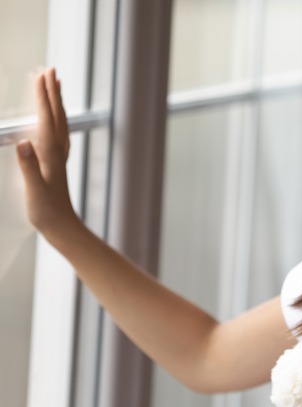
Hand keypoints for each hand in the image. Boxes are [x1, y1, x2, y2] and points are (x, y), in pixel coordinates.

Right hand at [16, 68, 78, 236]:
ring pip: (59, 121)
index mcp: (51, 153)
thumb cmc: (46, 211)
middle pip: (56, 115)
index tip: (41, 75)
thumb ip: (29, 167)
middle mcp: (58, 151)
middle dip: (52, 91)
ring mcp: (59, 156)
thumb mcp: (34, 189)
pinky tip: (54, 117)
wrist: (61, 226)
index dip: (43, 96)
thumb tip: (24, 143)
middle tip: (50, 69)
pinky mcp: (56, 162)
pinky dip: (56, 118)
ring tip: (55, 84)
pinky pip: (57, 132)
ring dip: (56, 101)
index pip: (47, 118)